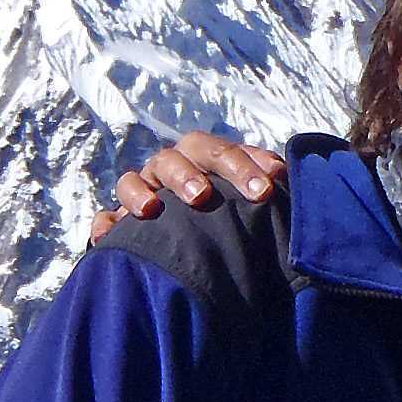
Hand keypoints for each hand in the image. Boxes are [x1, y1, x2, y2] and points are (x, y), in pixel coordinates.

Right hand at [85, 132, 285, 245]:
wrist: (203, 250)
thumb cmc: (237, 219)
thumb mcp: (255, 203)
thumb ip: (269, 190)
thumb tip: (295, 182)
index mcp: (207, 162)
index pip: (222, 151)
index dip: (244, 164)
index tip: (269, 186)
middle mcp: (173, 171)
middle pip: (176, 158)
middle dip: (190, 173)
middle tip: (204, 196)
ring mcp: (144, 192)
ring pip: (133, 180)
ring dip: (140, 191)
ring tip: (152, 209)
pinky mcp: (120, 223)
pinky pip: (106, 219)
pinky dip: (106, 224)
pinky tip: (110, 236)